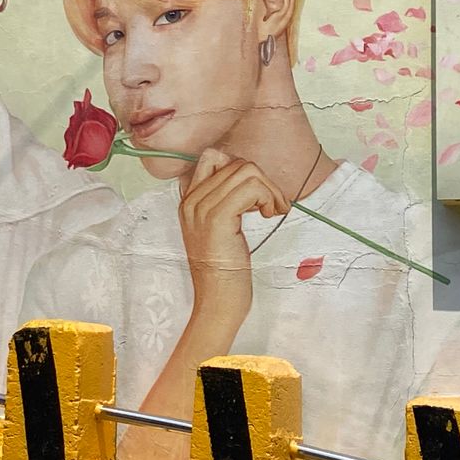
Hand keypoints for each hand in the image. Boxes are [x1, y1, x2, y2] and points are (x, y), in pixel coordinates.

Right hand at [123, 149, 287, 459]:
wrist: (217, 304)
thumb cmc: (225, 272)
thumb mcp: (220, 229)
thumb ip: (224, 201)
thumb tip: (249, 177)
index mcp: (188, 200)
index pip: (212, 155)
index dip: (240, 167)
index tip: (254, 194)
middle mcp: (190, 200)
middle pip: (234, 160)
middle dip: (262, 179)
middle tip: (271, 206)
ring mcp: (200, 208)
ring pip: (245, 170)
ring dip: (269, 189)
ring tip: (271, 211)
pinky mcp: (216, 219)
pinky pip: (250, 188)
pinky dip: (268, 198)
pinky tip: (269, 216)